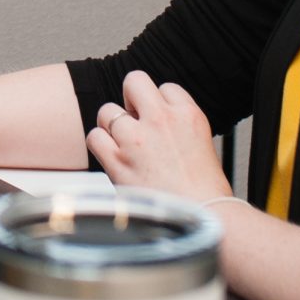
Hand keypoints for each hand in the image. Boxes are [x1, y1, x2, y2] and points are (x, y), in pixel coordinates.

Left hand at [85, 70, 232, 203]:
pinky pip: (94, 137)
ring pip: (107, 110)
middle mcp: (161, 120)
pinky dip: (100, 145)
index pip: (165, 87)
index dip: (159, 103)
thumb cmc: (205, 191)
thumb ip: (178, 125)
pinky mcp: (118, 162)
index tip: (159, 120)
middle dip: (131, 98)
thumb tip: (155, 117)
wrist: (204, 218)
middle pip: (134, 81)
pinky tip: (112, 156)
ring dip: (112, 126)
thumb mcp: (202, 143)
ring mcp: (137, 140)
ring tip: (124, 144)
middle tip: (135, 119)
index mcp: (188, 114)